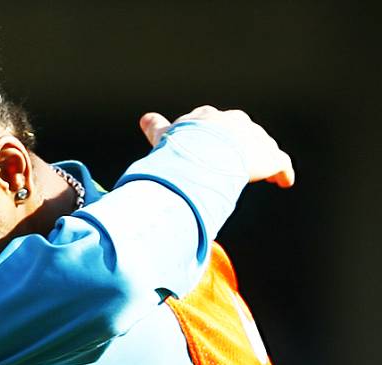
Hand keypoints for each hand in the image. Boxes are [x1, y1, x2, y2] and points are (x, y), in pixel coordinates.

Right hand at [139, 105, 294, 187]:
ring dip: (262, 159)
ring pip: (263, 147)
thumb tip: (145, 118)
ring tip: (264, 175)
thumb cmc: (182, 144)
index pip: (214, 123)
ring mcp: (255, 138)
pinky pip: (281, 164)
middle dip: (243, 144)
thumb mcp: (164, 135)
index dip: (215, 134)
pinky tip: (284, 182)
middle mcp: (235, 123)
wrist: (206, 150)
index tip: (215, 145)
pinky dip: (283, 173)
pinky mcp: (271, 157)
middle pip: (243, 132)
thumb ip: (156, 127)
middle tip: (239, 161)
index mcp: (209, 118)